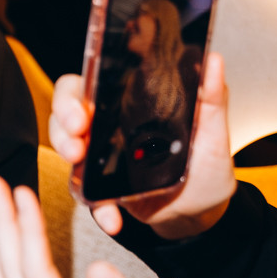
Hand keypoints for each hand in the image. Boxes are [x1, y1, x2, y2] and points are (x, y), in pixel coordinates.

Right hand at [50, 52, 236, 237]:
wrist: (203, 211)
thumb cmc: (206, 166)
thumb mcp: (212, 132)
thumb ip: (212, 97)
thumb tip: (213, 60)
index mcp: (128, 106)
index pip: (88, 86)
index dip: (73, 95)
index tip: (83, 111)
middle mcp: (108, 128)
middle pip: (65, 113)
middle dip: (62, 123)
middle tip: (76, 138)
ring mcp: (103, 159)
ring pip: (66, 147)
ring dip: (66, 155)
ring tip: (79, 165)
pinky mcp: (104, 189)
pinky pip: (88, 195)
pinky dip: (98, 207)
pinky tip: (112, 217)